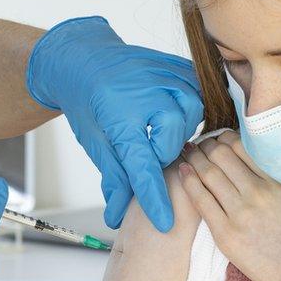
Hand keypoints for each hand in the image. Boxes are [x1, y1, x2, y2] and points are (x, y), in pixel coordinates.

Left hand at [26, 16, 203, 231]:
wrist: (83, 58)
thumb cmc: (85, 101)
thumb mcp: (94, 141)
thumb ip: (113, 177)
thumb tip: (117, 216)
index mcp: (120, 117)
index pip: (143, 167)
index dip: (155, 198)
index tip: (165, 222)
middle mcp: (146, 94)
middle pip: (174, 139)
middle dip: (163, 153)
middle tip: (149, 150)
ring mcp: (163, 75)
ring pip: (193, 112)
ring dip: (179, 128)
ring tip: (162, 129)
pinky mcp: (175, 65)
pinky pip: (198, 88)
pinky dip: (191, 103)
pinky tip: (177, 109)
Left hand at [179, 130, 280, 280]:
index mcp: (279, 180)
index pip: (242, 145)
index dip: (229, 137)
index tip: (224, 138)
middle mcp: (256, 193)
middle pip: (220, 156)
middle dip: (209, 146)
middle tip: (204, 145)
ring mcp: (239, 216)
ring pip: (207, 175)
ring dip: (196, 160)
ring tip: (189, 154)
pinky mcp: (228, 239)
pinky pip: (201, 203)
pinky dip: (189, 184)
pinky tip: (183, 172)